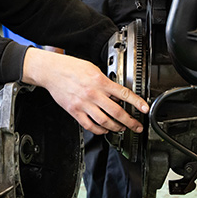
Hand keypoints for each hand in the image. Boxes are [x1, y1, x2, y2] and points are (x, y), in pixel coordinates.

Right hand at [22, 47, 148, 134]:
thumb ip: (105, 81)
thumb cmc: (71, 67)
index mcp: (99, 81)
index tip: (144, 109)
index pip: (123, 94)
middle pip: (116, 112)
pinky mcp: (74, 111)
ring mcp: (83, 104)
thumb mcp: (93, 69)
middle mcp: (93, 94)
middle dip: (130, 122)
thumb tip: (116, 93)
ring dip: (116, 127)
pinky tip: (104, 129)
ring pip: (104, 121)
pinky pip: (89, 125)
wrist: (52, 71)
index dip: (137, 102)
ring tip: (122, 128)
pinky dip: (99, 130)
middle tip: (136, 126)